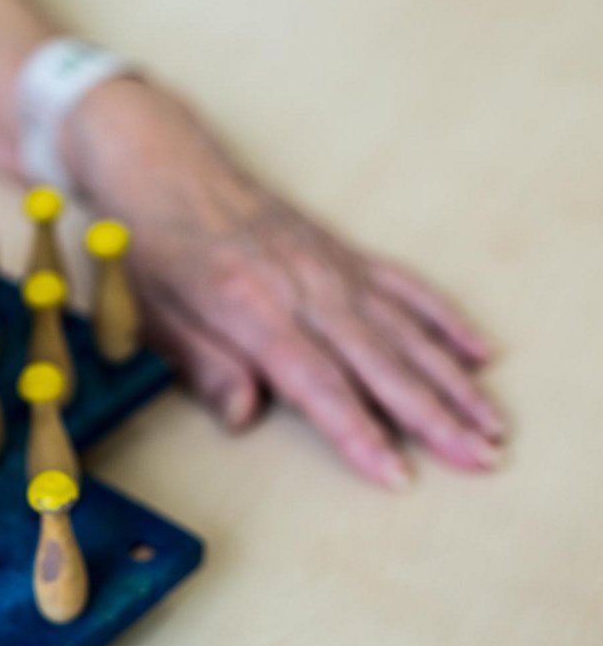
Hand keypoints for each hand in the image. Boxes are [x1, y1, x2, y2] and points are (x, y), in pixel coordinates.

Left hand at [64, 79, 502, 488]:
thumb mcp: (154, 316)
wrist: (165, 170)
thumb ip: (203, 366)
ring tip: (492, 424)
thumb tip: (244, 416)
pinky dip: (446, 320)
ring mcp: (331, 266)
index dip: (359, 433)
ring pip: (407, 330)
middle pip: (381, 363)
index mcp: (251, 308)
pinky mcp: (343, 252)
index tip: (398, 476)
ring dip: (454, 380)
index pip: (318, 384)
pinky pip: (407, 288)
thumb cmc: (153, 249)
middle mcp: (305, 286)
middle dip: (434, 418)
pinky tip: (481, 352)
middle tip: (481, 461)